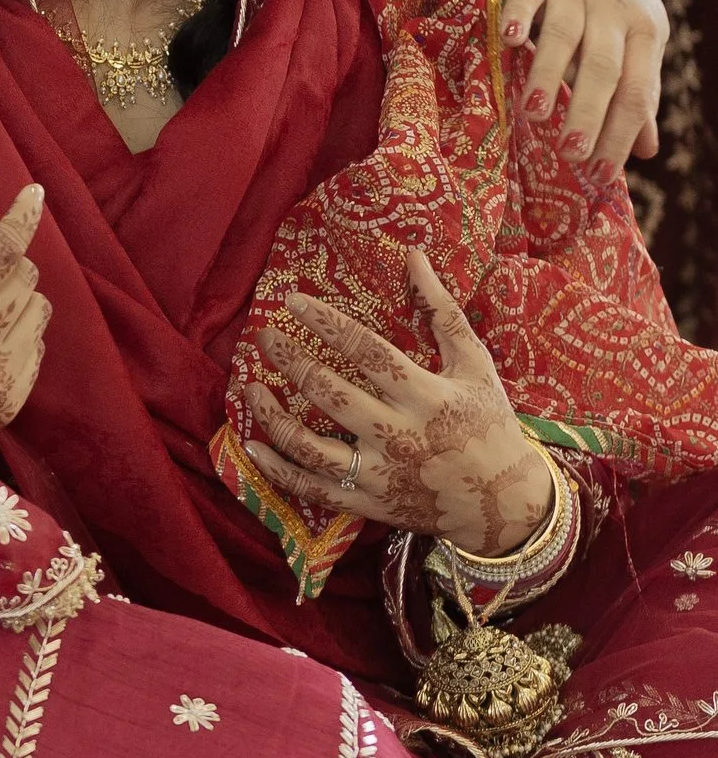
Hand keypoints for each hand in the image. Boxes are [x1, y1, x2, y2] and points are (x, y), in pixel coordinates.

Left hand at [246, 251, 553, 553]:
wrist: (508, 503)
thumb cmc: (489, 423)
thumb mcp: (475, 363)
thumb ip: (441, 310)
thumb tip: (413, 254)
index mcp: (426, 396)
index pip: (367, 352)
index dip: (326, 323)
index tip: (293, 300)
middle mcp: (399, 436)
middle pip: (331, 395)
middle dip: (292, 361)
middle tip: (264, 337)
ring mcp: (380, 475)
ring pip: (311, 447)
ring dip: (273, 418)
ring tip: (249, 389)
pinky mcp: (368, 504)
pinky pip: (312, 490)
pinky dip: (277, 471)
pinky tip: (252, 446)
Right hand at [504, 0, 664, 169]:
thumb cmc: (608, 3)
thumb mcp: (635, 42)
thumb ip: (637, 92)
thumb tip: (645, 151)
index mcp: (645, 31)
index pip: (637, 91)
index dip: (620, 134)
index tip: (601, 175)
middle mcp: (614, 9)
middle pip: (604, 66)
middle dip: (587, 112)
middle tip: (570, 153)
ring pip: (566, 32)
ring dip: (550, 72)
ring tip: (535, 112)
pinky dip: (518, 14)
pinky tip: (509, 41)